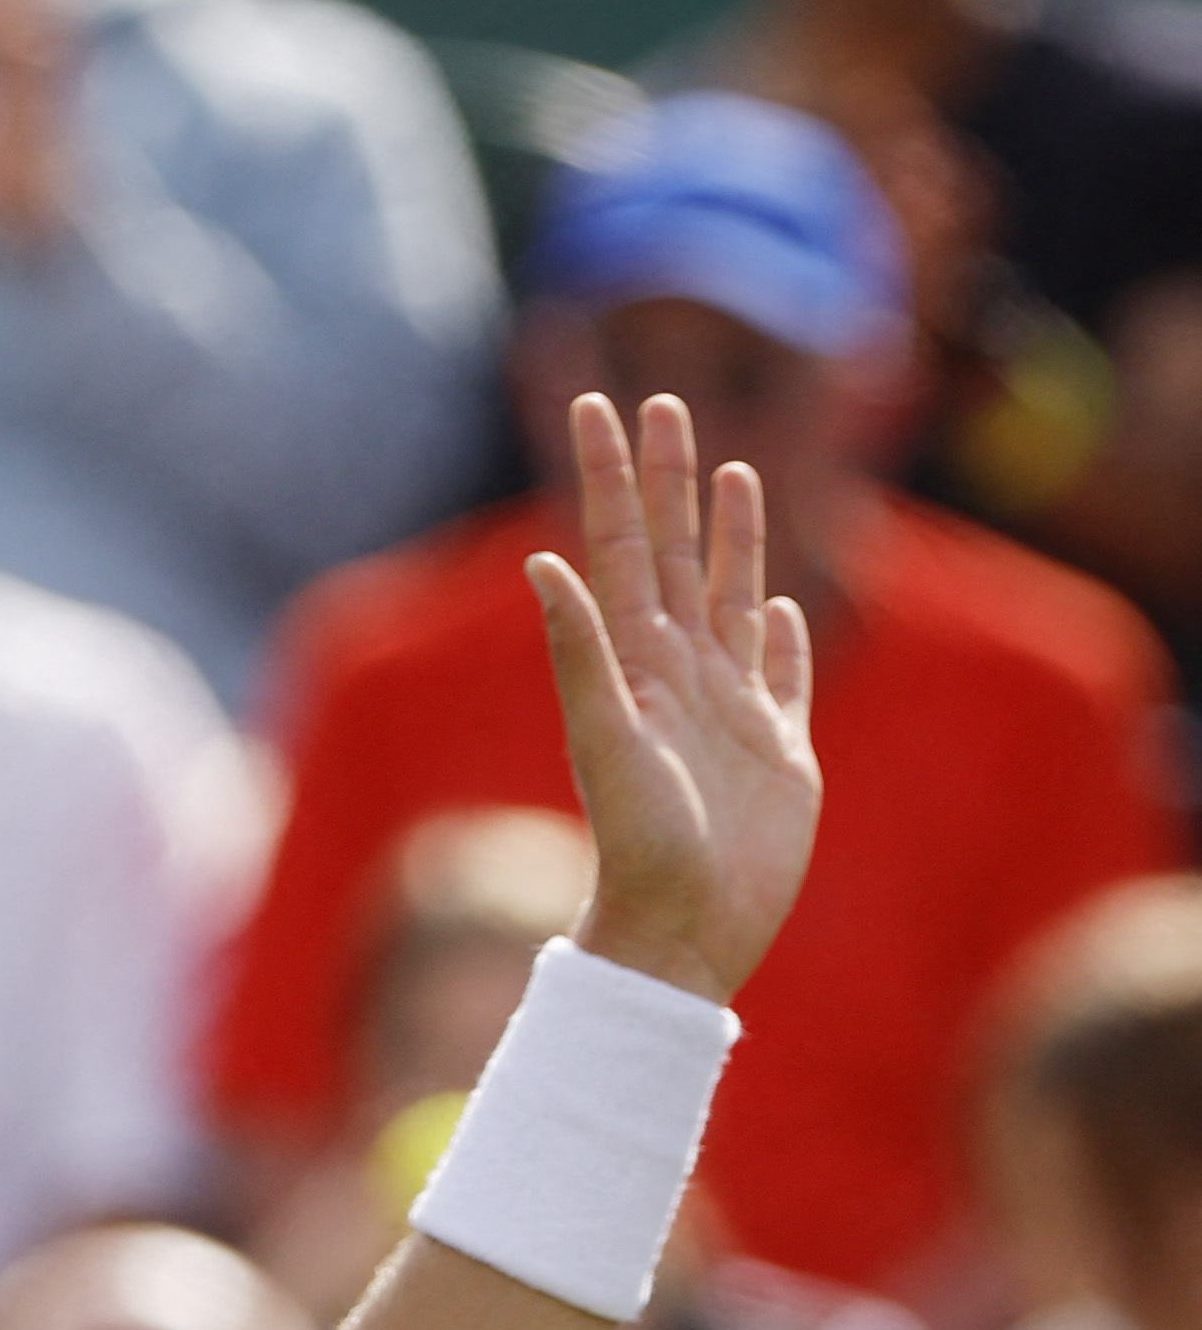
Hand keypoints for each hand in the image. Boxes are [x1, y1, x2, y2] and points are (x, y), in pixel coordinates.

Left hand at [531, 392, 821, 1005]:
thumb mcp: (605, 740)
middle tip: (664, 401)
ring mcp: (731, 710)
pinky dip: (785, 638)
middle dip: (669, 478)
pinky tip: (786, 608)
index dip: (613, 475)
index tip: (600, 403)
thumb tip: (544, 564)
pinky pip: (783, 677)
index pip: (621, 545)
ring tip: (730, 473)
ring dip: (732, 537)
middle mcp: (680, 674)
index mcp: (637, 662)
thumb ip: (578, 653)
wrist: (684, 929)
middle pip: (677, 553)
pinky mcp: (779, 753)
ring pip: (734, 598)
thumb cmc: (641, 845)